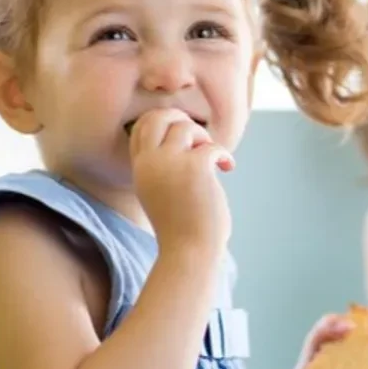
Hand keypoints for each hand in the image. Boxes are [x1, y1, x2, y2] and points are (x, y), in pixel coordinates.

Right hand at [129, 108, 235, 254]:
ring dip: (205, 138)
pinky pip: (212, 146)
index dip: (163, 124)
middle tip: (198, 136)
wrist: (189, 251)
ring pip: (186, 127)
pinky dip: (224, 155)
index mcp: (139, 169)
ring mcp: (170, 163)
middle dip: (179, 118)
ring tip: (212, 158)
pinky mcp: (195, 167)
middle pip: (157, 117)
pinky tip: (228, 168)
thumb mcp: (160, 193)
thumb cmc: (180, 228)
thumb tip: (187, 140)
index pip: (140, 128)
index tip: (183, 137)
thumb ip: (163, 168)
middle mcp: (149, 162)